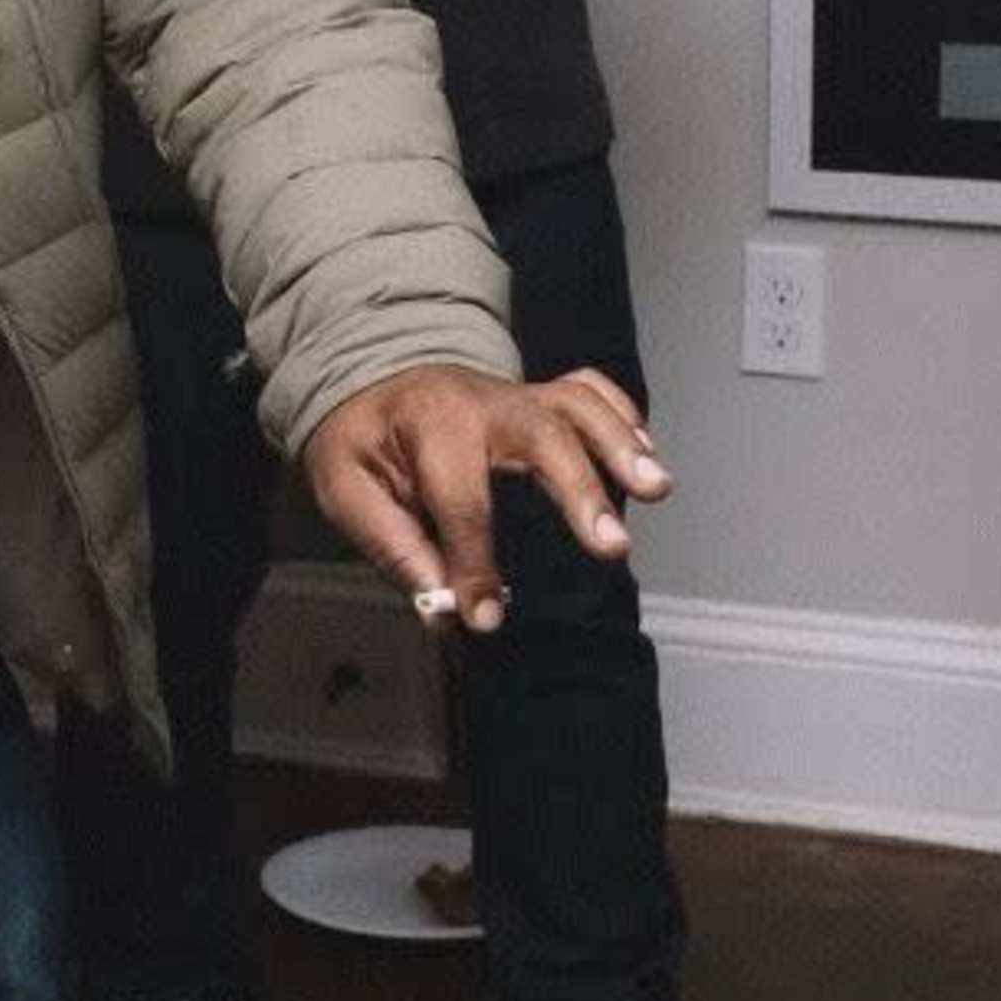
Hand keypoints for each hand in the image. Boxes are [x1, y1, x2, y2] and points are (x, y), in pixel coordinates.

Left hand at [300, 364, 669, 636]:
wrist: (370, 384)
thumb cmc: (362, 443)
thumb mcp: (344, 490)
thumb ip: (392, 546)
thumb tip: (442, 608)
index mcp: (427, 422)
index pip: (460, 498)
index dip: (474, 563)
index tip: (484, 617)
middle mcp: (483, 401)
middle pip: (542, 435)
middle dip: (579, 491)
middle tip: (611, 548)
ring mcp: (519, 394)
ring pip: (579, 406)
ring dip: (621, 447)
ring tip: (655, 489)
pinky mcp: (542, 398)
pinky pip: (592, 392)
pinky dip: (624, 420)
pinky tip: (645, 459)